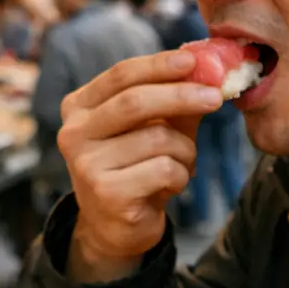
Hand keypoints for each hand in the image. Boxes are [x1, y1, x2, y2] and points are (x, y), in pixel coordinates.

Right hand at [56, 49, 225, 280]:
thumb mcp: (155, 126)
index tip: (193, 60)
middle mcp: (73, 133)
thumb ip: (174, 97)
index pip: (120, 75)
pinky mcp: (106, 192)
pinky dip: (180, 176)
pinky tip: (169, 186)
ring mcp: (85, 164)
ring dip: (186, 151)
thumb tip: (207, 67)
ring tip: (182, 164)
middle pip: (134, 102)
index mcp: (78, 108)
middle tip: (215, 97)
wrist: (116, 227)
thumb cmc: (136, 167)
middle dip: (181, 95)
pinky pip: (164, 169)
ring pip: (157, 138)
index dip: (159, 65)